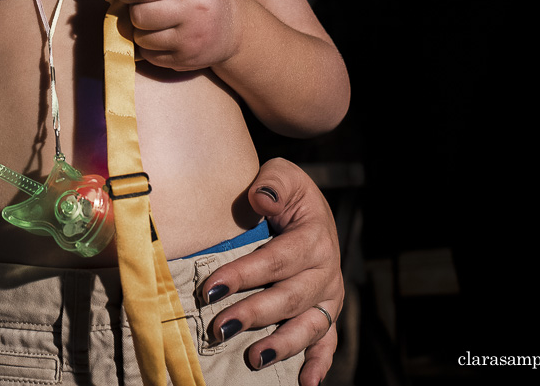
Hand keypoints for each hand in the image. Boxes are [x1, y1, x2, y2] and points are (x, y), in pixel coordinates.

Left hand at [114, 0, 240, 70]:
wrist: (236, 27)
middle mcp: (194, 11)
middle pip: (139, 15)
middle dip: (134, 10)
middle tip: (142, 7)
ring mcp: (190, 39)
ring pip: (140, 37)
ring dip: (141, 30)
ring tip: (155, 22)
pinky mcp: (185, 61)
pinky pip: (148, 55)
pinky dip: (149, 46)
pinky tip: (163, 37)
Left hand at [197, 158, 342, 385]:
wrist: (306, 206)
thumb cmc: (285, 192)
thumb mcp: (282, 174)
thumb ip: (272, 183)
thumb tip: (259, 199)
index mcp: (313, 238)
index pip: (275, 260)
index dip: (243, 275)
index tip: (211, 287)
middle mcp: (325, 270)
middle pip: (289, 298)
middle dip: (253, 314)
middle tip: (219, 328)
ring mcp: (328, 295)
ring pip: (308, 325)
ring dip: (282, 345)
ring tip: (254, 359)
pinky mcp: (327, 311)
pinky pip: (328, 342)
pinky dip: (319, 363)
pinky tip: (305, 383)